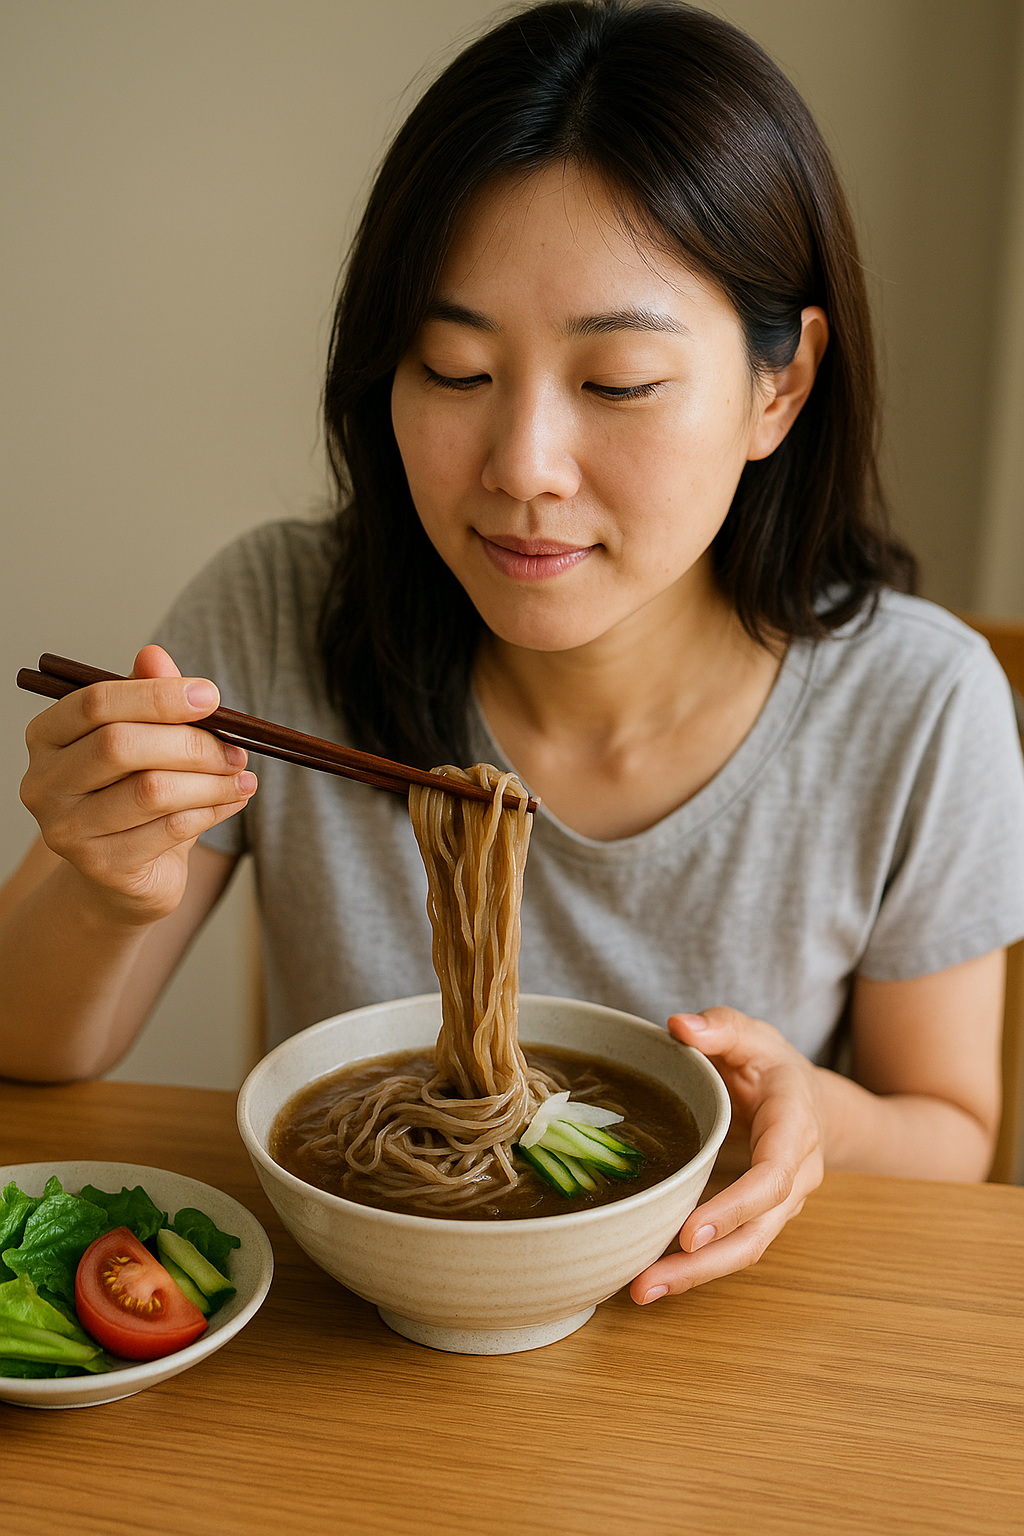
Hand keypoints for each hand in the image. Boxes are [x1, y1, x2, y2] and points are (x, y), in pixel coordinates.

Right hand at [20, 644, 255, 923]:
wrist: (120, 875)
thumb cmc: (130, 793)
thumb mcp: (142, 740)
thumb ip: (147, 697)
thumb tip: (155, 656)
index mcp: (47, 736)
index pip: (95, 703)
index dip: (157, 695)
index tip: (211, 696)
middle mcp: (44, 782)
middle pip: (120, 745)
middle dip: (191, 743)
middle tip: (236, 748)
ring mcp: (67, 829)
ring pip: (150, 791)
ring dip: (209, 781)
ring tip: (242, 776)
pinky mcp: (102, 866)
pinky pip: (169, 829)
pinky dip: (211, 810)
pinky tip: (233, 800)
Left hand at [630, 1006, 824, 1304]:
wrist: (810, 1101)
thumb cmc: (771, 1067)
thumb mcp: (751, 1036)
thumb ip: (720, 1028)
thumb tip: (680, 1025)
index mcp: (794, 1127)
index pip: (772, 1176)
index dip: (735, 1207)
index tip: (690, 1231)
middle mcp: (795, 1175)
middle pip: (757, 1231)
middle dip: (705, 1262)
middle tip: (650, 1280)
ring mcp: (780, 1205)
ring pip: (745, 1250)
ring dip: (695, 1276)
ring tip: (640, 1291)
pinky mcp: (759, 1219)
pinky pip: (732, 1249)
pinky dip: (695, 1268)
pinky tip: (652, 1279)